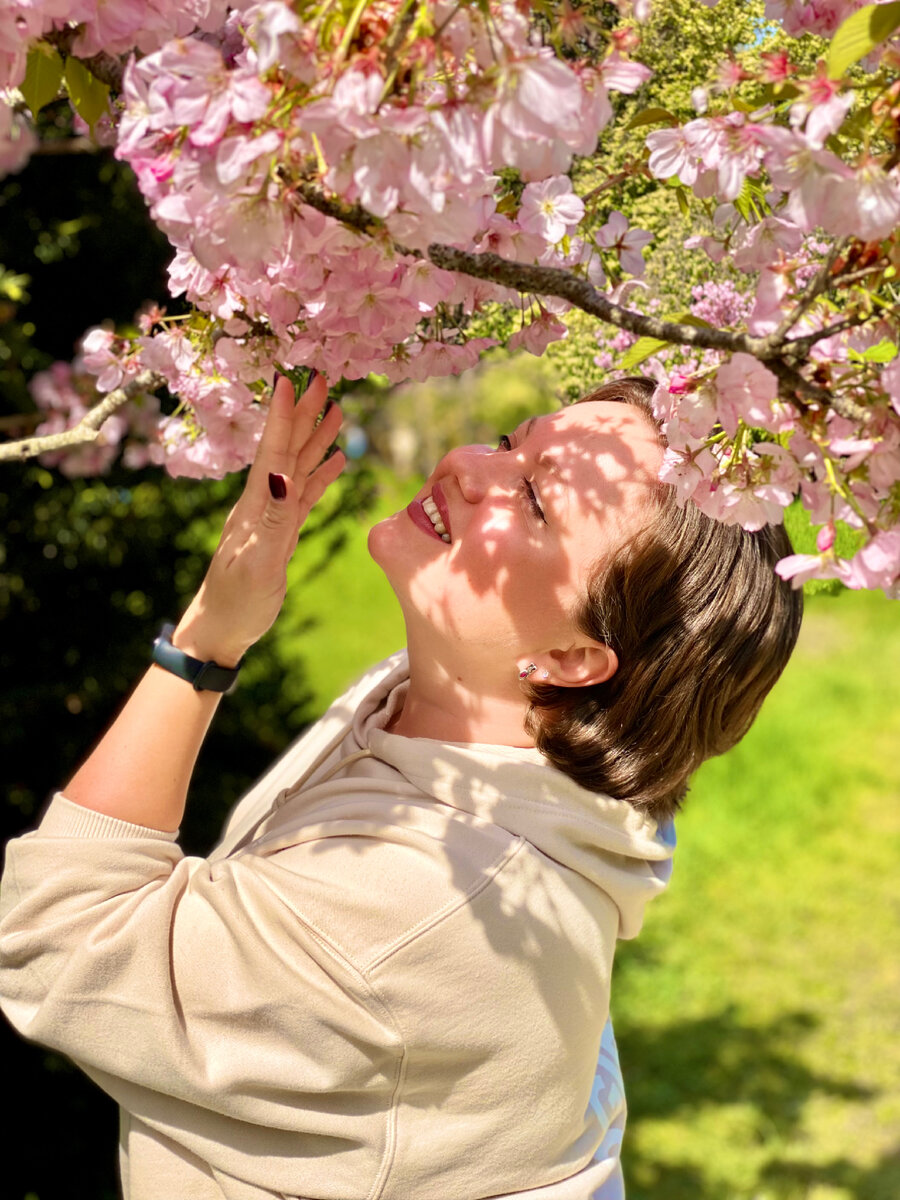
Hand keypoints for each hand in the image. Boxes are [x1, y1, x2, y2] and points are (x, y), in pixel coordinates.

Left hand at [173, 374, 344, 665]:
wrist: (222, 628)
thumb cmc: (237, 601)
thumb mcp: (258, 563)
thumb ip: (273, 520)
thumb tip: (283, 477)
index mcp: (255, 506)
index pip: (273, 452)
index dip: (282, 415)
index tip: (289, 379)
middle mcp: (264, 503)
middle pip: (287, 449)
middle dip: (303, 413)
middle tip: (322, 378)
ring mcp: (273, 516)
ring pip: (299, 467)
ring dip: (315, 437)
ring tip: (335, 408)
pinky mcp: (283, 532)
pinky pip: (306, 495)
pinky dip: (320, 474)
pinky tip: (336, 459)